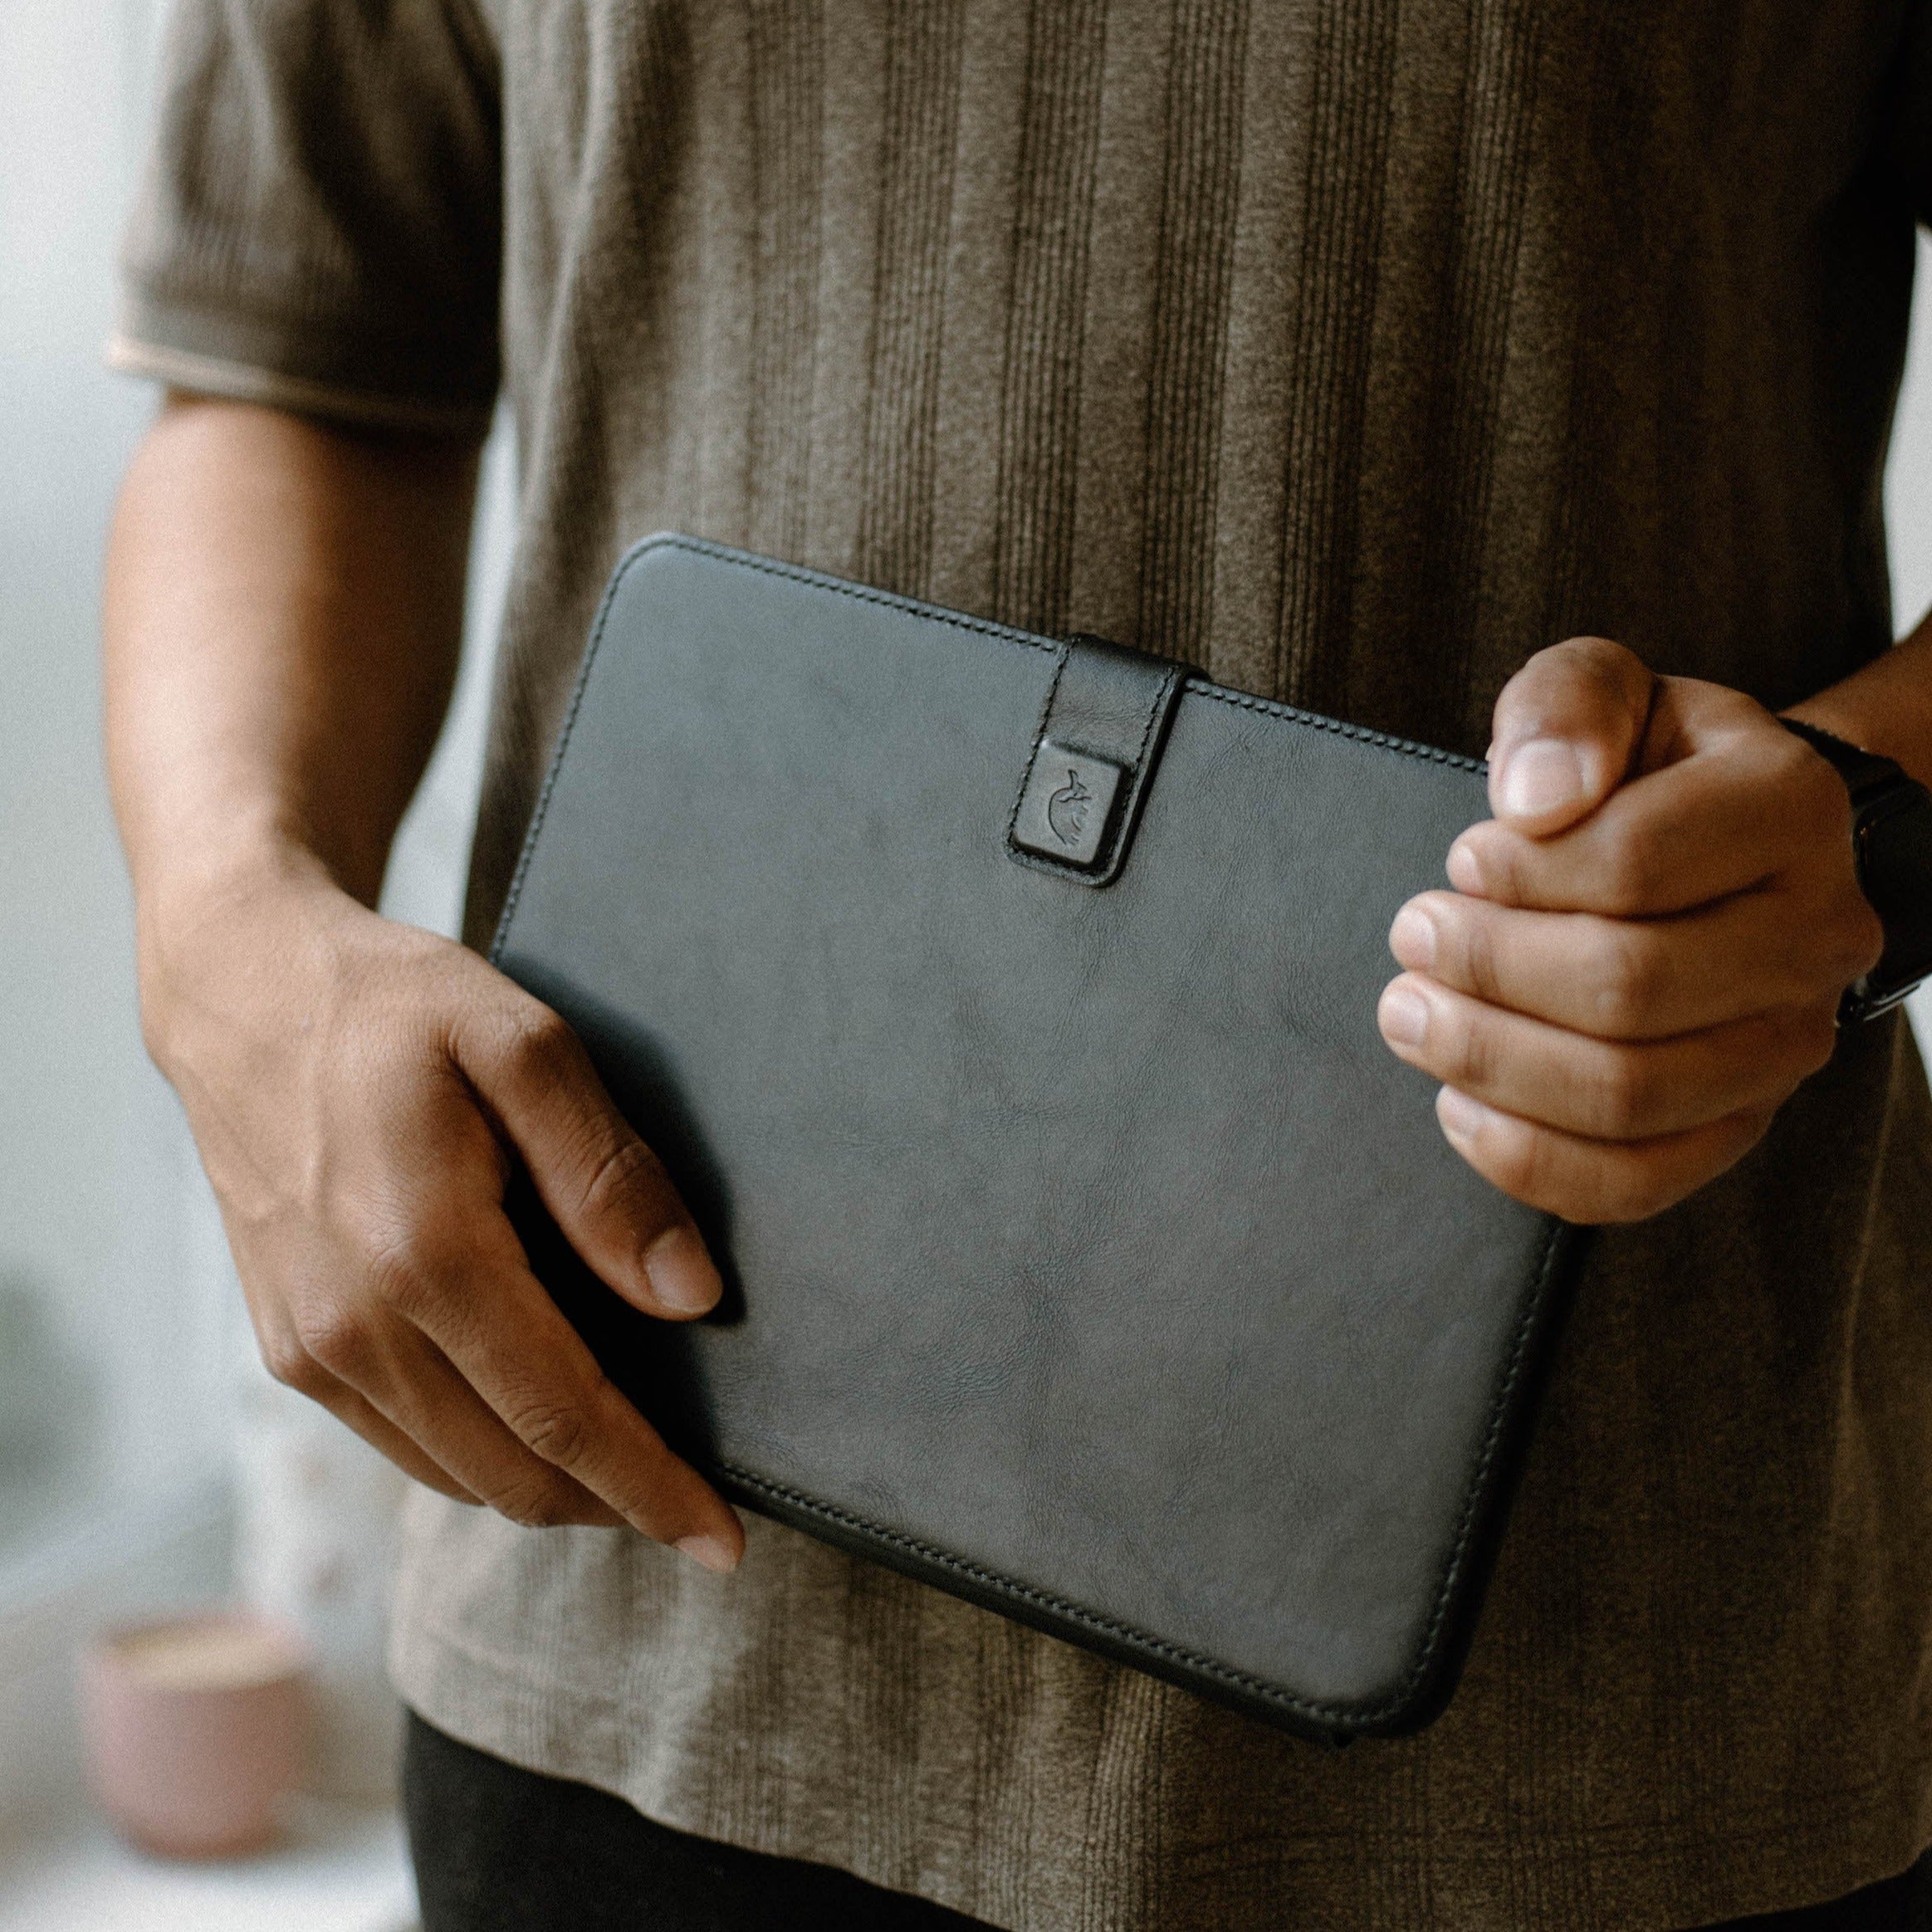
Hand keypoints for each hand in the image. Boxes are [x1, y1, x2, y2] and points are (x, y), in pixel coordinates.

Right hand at [143, 856, 744, 1568]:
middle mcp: (354, 1326)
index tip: (723, 1542)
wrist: (241, 996)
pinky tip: (534, 1425)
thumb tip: (689, 1298)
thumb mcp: (525, 1047)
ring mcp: (308, 1347)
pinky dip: (479, 1457)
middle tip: (694, 1511)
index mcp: (425, 1253)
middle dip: (612, 1506)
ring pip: (454, 1474)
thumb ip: (609, 1177)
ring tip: (629, 1473)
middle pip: (512, 1470)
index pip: (564, 1413)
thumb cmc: (395, 1007)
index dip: (651, 1487)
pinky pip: (402, 1442)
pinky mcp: (286, 1347)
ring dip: (549, 1491)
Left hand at [1375, 638, 1883, 1222]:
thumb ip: (1567, 707)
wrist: (1722, 845)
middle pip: (1628, 989)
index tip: (1462, 860)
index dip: (1519, 872)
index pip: (1633, 864)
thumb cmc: (1644, 766)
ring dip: (1489, 1060)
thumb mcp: (1606, 691)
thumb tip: (1533, 798)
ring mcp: (1786, 1044)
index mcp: (1789, 809)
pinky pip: (1632, 1183)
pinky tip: (1457, 1105)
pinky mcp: (1738, 1125)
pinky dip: (1526, 1158)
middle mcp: (1815, 935)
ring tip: (1411, 1011)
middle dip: (1488, 969)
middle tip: (1412, 936)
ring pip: (1629, 1096)